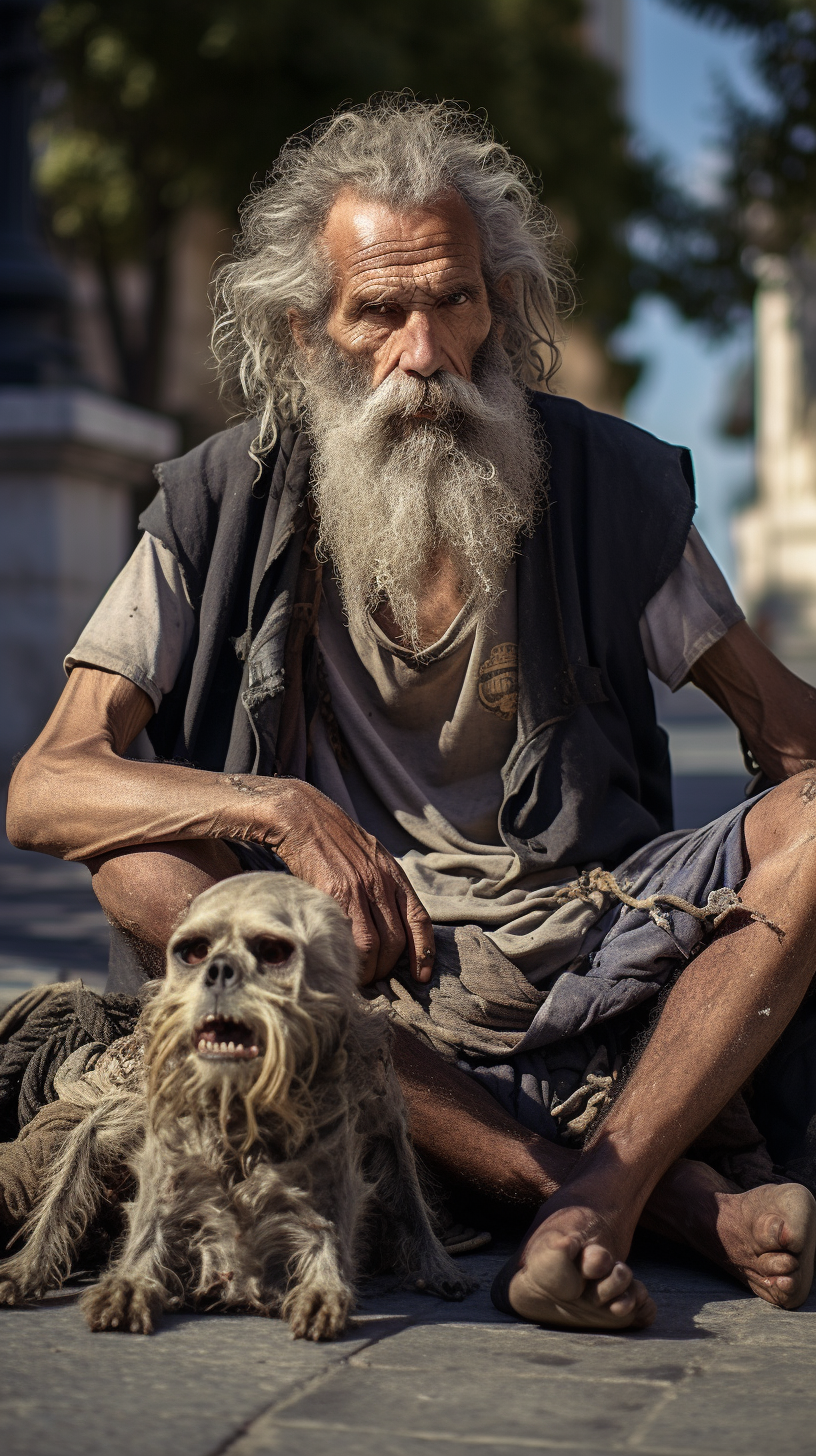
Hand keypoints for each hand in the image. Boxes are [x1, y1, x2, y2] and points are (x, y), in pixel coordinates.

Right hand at [266, 781, 434, 984]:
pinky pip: (345, 936)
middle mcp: (381, 883)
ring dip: (367, 969)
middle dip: (388, 968)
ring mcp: (357, 889)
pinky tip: (339, 963)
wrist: (304, 818)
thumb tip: (387, 925)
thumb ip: (383, 887)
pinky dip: (346, 957)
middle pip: (396, 941)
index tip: (421, 976)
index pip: (420, 920)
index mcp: (394, 875)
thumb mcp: (372, 859)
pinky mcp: (332, 895)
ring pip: (373, 945)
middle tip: (375, 979)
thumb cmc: (336, 842)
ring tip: (357, 978)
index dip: (424, 952)